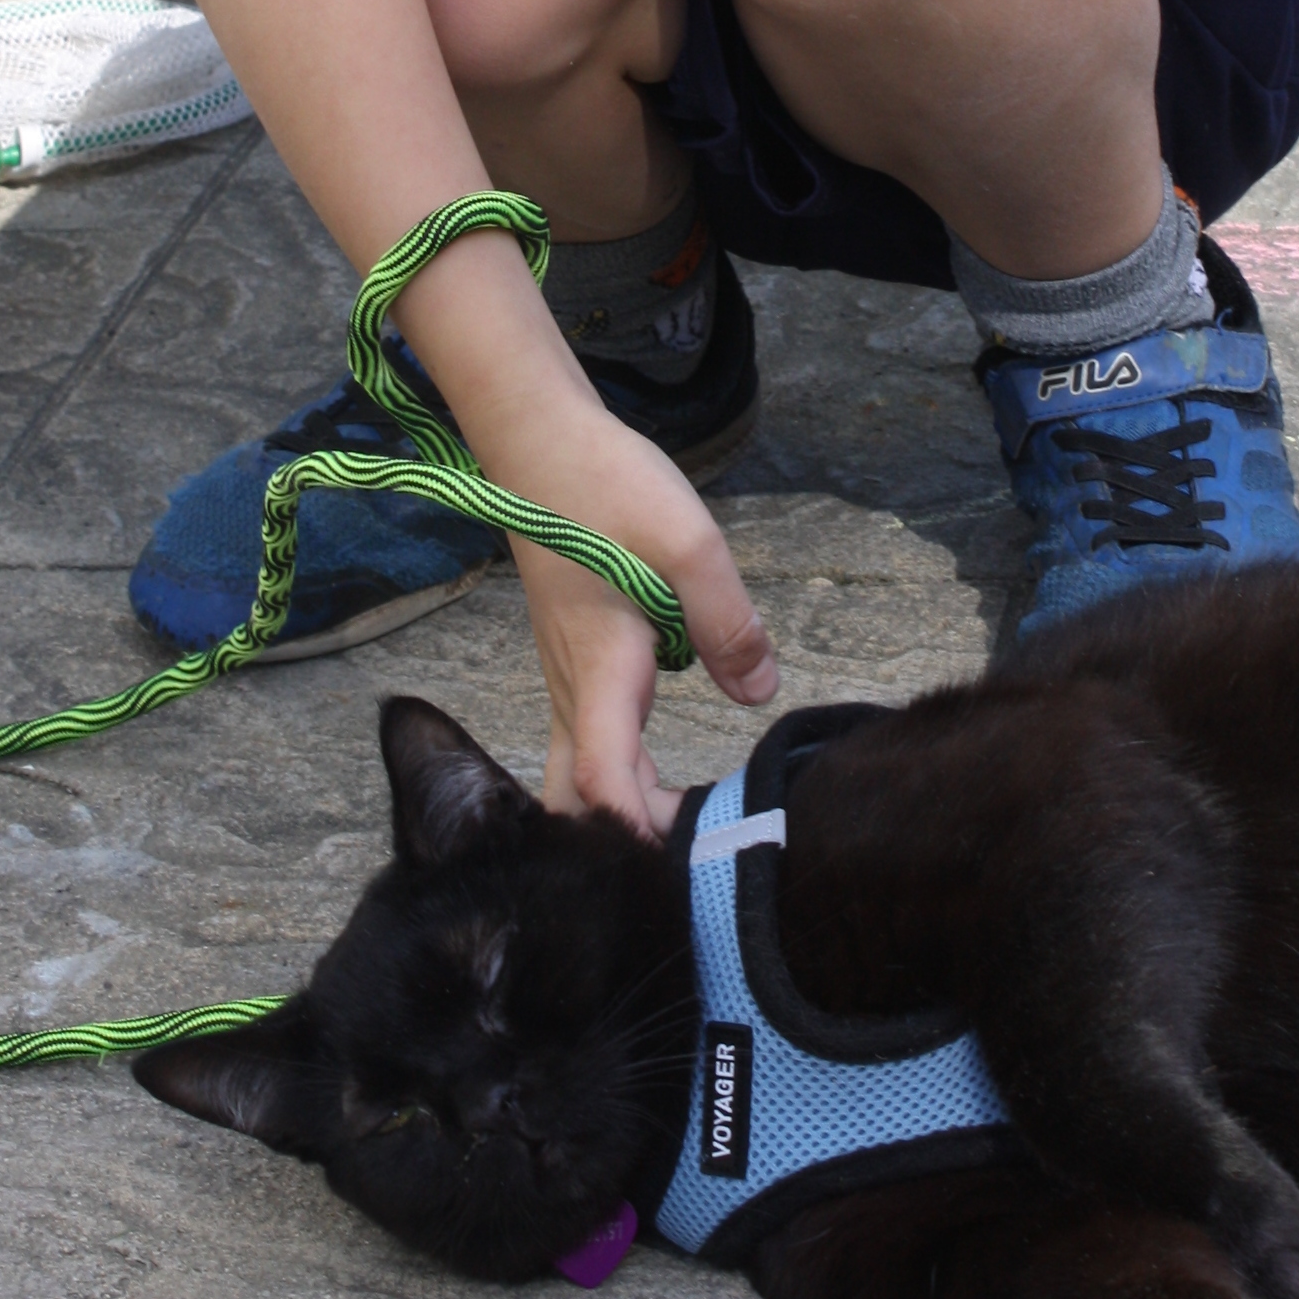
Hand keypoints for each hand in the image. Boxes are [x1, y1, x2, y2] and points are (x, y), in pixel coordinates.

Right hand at [506, 410, 777, 836]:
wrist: (537, 438)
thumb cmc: (605, 482)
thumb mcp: (688, 542)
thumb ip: (727, 621)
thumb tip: (761, 692)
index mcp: (601, 668)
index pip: (602, 782)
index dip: (637, 831)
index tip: (683, 860)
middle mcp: (573, 684)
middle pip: (577, 796)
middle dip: (621, 838)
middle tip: (689, 854)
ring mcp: (566, 672)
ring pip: (576, 769)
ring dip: (619, 804)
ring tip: (686, 823)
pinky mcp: (571, 655)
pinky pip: (583, 735)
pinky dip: (613, 769)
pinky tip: (656, 769)